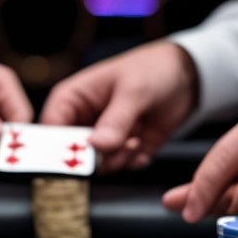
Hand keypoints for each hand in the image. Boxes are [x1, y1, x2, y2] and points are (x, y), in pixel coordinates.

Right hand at [39, 41, 198, 172]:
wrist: (188, 77)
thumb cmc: (152, 70)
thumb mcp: (134, 90)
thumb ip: (115, 120)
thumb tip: (96, 146)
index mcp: (72, 99)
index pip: (50, 130)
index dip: (57, 148)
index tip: (77, 157)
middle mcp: (82, 120)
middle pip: (71, 153)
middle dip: (94, 157)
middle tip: (115, 147)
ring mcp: (102, 137)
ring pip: (96, 165)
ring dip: (117, 159)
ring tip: (134, 141)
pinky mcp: (123, 149)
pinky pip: (119, 167)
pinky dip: (132, 161)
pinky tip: (142, 143)